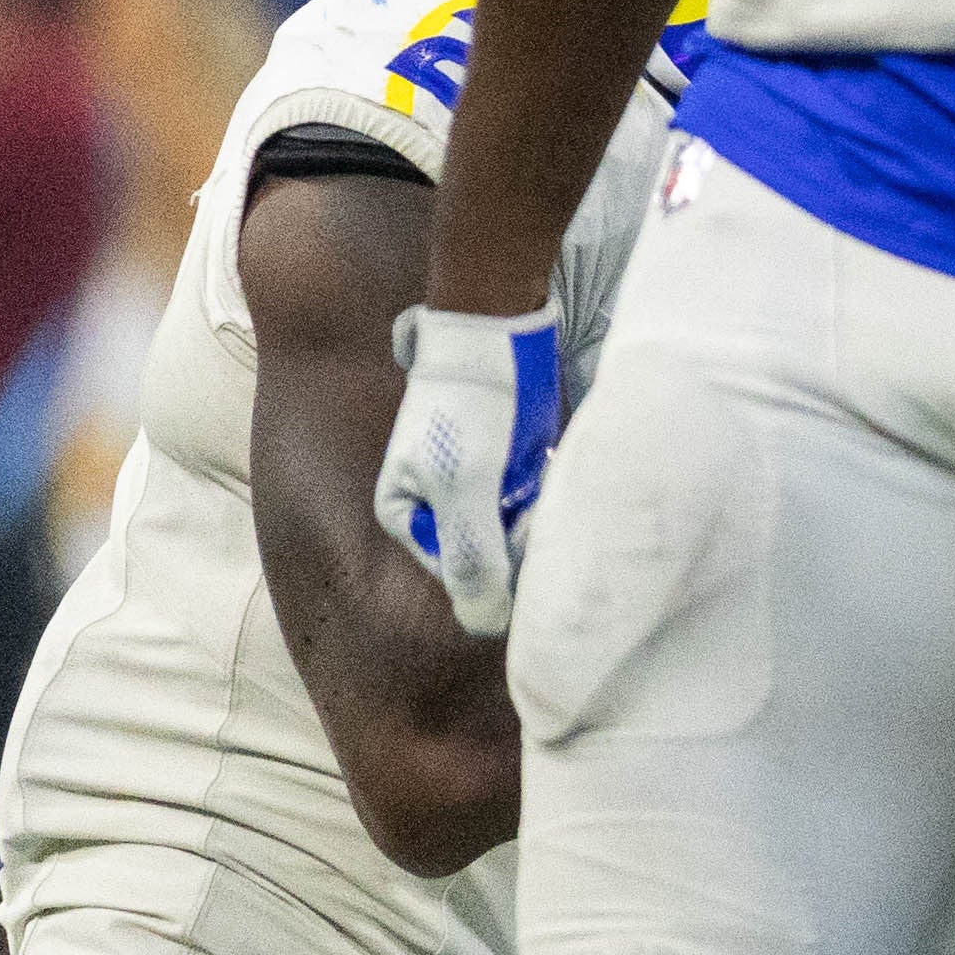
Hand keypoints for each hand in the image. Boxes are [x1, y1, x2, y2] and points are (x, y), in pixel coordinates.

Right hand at [377, 305, 559, 637]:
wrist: (499, 331)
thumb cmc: (470, 407)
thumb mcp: (465, 487)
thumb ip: (472, 557)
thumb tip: (487, 624)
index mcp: (407, 517)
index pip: (463, 577)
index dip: (500, 563)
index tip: (518, 524)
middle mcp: (439, 508)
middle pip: (493, 556)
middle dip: (521, 535)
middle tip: (530, 491)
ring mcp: (476, 486)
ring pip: (518, 531)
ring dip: (538, 512)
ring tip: (537, 471)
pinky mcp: (510, 465)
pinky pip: (535, 502)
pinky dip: (547, 490)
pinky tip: (548, 463)